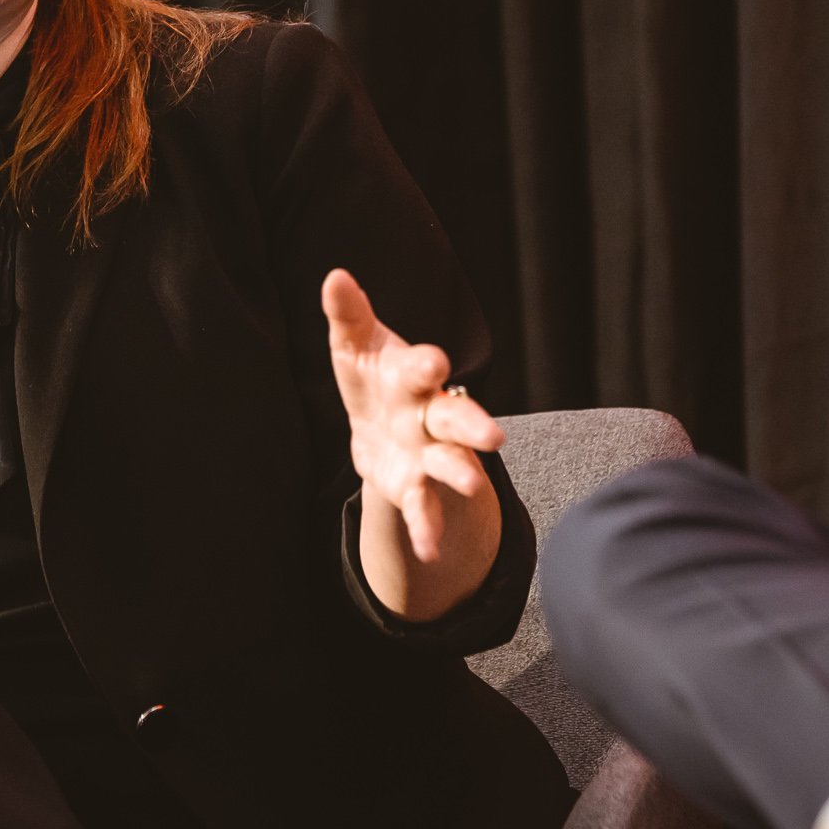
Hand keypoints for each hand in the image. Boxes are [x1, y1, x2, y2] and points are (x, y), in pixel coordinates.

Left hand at [323, 268, 503, 618]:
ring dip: (462, 474)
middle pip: (455, 418)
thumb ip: (348, 314)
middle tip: (494, 436)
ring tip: (473, 486)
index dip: (428, 364)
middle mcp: (428, 415)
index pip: (422, 367)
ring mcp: (427, 453)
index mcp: (411, 377)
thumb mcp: (355, 345)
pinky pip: (425, 508)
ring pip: (450, 463)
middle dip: (472, 425)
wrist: (378, 425)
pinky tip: (429, 551)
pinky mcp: (416, 485)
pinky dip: (428, 528)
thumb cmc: (372, 375)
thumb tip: (334, 277)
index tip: (435, 362)